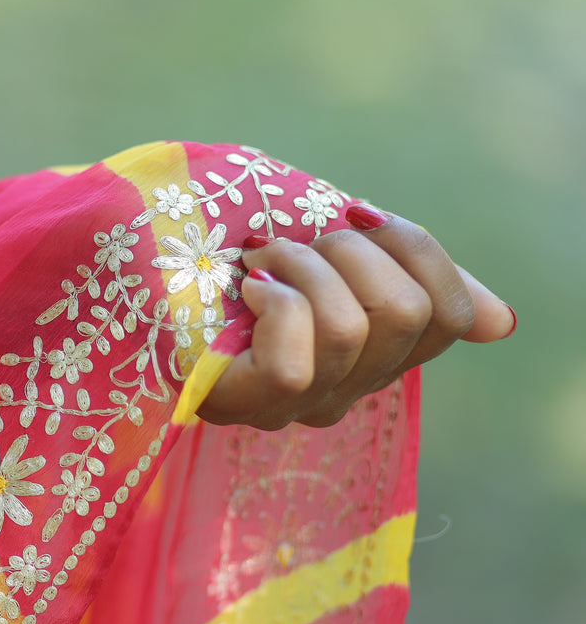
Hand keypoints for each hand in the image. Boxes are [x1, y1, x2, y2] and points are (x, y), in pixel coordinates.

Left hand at [198, 204, 515, 429]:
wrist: (122, 235)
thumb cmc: (217, 233)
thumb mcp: (322, 236)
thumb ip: (403, 273)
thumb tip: (500, 325)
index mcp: (371, 346)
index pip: (448, 313)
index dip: (414, 249)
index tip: (351, 216)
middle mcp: (342, 387)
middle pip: (407, 315)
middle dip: (348, 252)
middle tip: (285, 243)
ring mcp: (294, 405)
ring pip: (356, 330)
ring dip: (302, 268)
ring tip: (253, 262)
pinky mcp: (247, 407)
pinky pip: (300, 367)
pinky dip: (274, 306)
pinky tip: (242, 293)